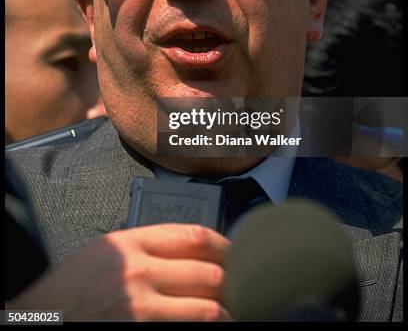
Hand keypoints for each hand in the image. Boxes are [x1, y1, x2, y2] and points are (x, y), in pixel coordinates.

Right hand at [9, 223, 232, 321]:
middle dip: (232, 281)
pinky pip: (189, 330)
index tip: (236, 252)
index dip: (224, 245)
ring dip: (227, 312)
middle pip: (208, 272)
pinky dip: (206, 328)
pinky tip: (212, 325)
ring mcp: (141, 307)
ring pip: (207, 308)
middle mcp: (139, 272)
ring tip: (233, 312)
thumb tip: (191, 250)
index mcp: (132, 243)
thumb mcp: (108, 250)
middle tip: (242, 285)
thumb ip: (147, 245)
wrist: (41, 319)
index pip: (194, 236)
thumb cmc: (73, 287)